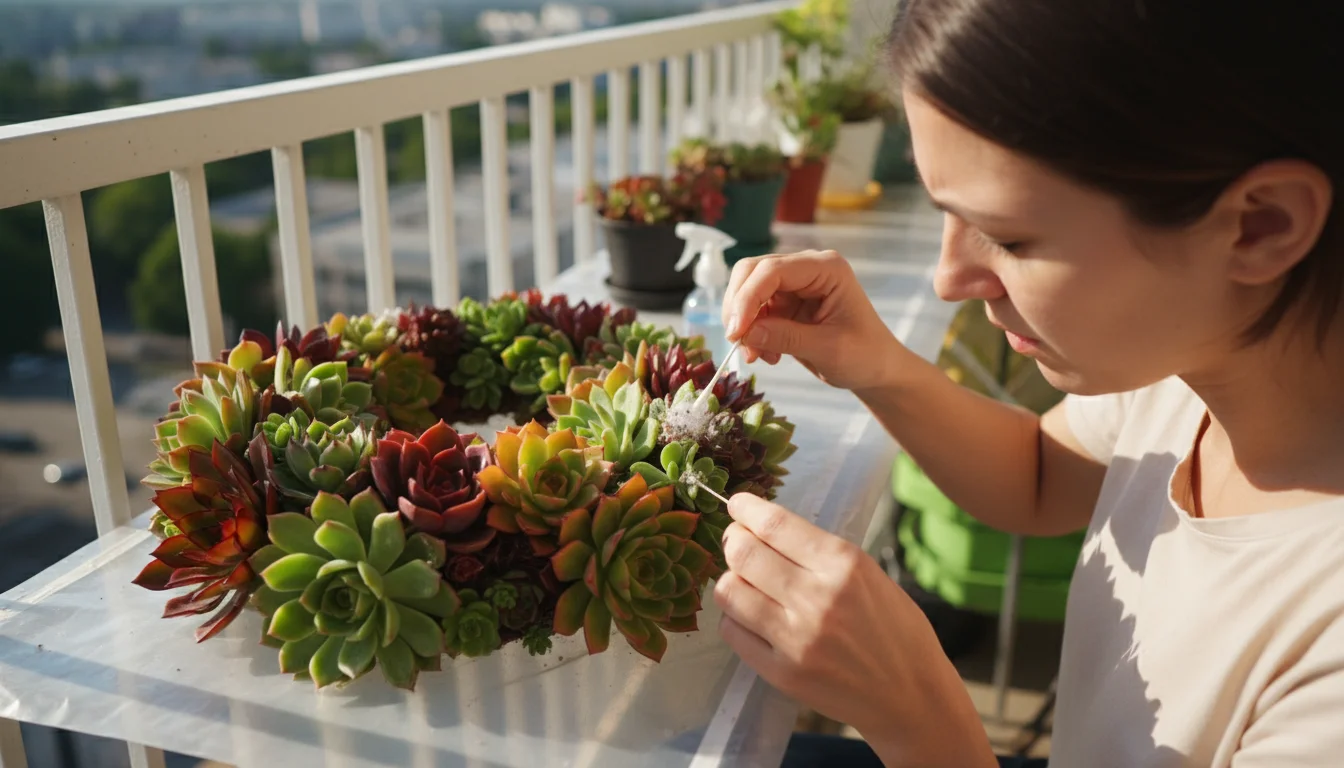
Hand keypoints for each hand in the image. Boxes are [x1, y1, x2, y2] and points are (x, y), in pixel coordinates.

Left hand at [713, 493, 995, 766]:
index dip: (747, 509)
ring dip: (730, 579)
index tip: (737, 503)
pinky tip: (750, 615)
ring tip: (743, 580)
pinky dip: (735, 617)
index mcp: (844, 564)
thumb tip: (765, 531)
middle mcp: (816, 598)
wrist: (912, 697)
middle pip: (744, 554)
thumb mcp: (870, 575)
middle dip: (732, 540)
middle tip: (735, 540)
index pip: (775, 525)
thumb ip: (819, 554)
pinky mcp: (782, 673)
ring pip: (730, 591)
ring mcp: (796, 638)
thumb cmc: (896, 630)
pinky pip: (734, 632)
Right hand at [721, 250, 905, 391]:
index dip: (748, 298)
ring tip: (756, 356)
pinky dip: (751, 333)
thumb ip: (787, 338)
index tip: (736, 332)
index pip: (773, 270)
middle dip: (739, 307)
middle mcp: (807, 268)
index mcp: (827, 268)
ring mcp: (794, 284)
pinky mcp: (785, 303)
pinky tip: (766, 355)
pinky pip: (753, 312)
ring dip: (743, 324)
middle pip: (753, 272)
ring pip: (747, 292)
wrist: (876, 369)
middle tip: (736, 341)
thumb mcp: (829, 349)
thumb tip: (745, 334)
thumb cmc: (865, 356)